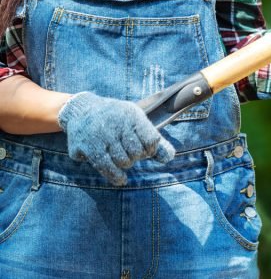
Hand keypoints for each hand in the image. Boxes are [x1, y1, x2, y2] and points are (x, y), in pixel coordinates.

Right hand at [58, 92, 175, 185]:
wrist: (81, 110)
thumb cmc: (115, 118)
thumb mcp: (135, 121)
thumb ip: (153, 139)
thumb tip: (169, 157)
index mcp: (132, 115)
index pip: (151, 140)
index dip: (151, 149)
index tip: (146, 149)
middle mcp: (117, 123)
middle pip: (137, 153)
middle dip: (136, 156)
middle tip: (129, 152)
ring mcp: (102, 135)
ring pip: (123, 161)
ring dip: (125, 164)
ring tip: (121, 157)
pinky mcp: (89, 147)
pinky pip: (107, 167)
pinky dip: (116, 176)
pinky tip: (120, 179)